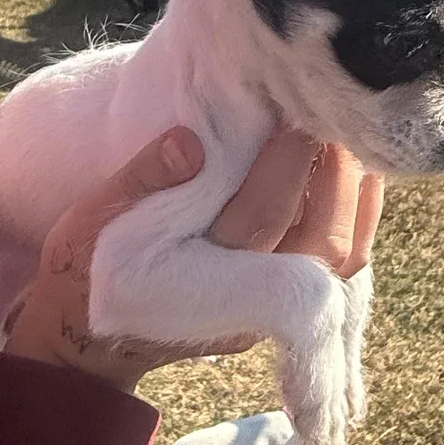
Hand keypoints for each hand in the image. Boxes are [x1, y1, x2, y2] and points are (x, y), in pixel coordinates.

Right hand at [2, 126, 383, 393]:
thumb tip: (192, 140)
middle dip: (335, 173)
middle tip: (334, 111)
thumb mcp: (90, 221)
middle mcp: (244, 303)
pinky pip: (338, 267)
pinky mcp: (279, 307)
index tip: (298, 104)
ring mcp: (269, 311)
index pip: (261, 214)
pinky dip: (357, 218)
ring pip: (341, 259)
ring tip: (350, 134)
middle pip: (319, 242)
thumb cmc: (87, 268)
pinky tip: (354, 172)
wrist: (89, 340)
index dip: (287, 159)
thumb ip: (138, 180)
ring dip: (355, 195)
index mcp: (196, 277)